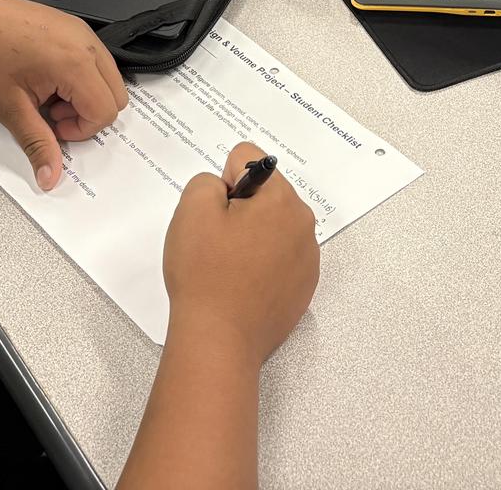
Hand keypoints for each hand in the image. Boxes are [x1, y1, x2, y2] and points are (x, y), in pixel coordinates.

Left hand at [0, 0, 127, 188]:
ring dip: (85, 94)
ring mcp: (80, 30)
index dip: (80, 130)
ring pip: (108, 76)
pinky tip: (47, 77)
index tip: (52, 128)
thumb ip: (37, 144)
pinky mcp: (71, 25)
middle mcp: (85, 43)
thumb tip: (51, 175)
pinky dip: (80, 76)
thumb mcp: (10, 108)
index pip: (105, 111)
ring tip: (48, 95)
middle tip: (52, 114)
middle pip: (116, 94)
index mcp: (75, 63)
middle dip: (88, 113)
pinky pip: (94, 58)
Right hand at [163, 141, 318, 367]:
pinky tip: (242, 287)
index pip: (249, 160)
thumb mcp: (192, 210)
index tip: (216, 216)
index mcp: (282, 199)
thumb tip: (226, 187)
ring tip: (229, 268)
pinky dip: (261, 265)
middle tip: (218, 243)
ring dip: (251, 237)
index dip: (223, 183)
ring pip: (272, 228)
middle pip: (265, 195)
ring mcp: (307, 260)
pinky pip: (280, 259)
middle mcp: (304, 225)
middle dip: (240, 210)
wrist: (219, 341)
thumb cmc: (205, 274)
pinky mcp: (303, 289)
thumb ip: (208, 180)